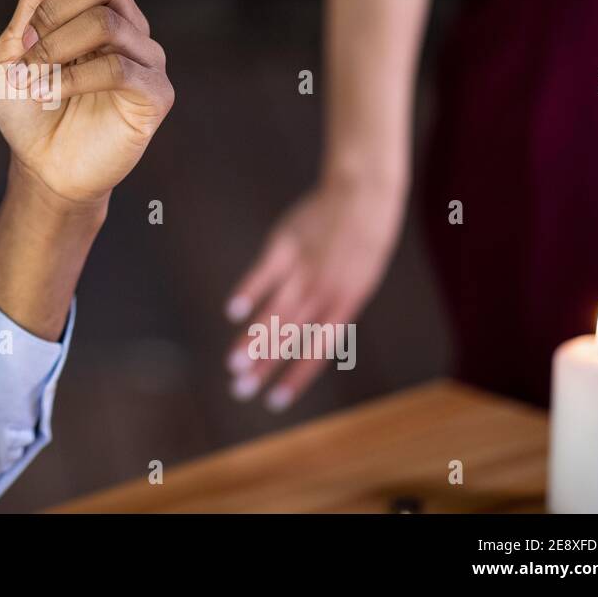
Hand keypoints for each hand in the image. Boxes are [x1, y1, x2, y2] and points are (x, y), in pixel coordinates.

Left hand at [0, 0, 173, 204]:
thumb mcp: (17, 48)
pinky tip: (52, 93)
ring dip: (56, 48)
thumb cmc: (31, 108)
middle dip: (53, 9)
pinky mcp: (155, 94)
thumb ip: (34, 0)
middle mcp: (132, 25)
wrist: (43, 167)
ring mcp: (148, 58)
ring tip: (32, 79)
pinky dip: (75, 76)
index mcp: (103, 6)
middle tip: (24, 48)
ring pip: (107, 21)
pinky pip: (118, 66)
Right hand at [223, 174, 405, 409]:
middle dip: (264, 366)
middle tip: (240, 391)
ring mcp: (304, 268)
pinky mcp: (286, 244)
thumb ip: (329, 305)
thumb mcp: (356, 279)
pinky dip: (249, 292)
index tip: (274, 403)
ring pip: (276, 311)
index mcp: (345, 303)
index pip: (317, 350)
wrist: (365, 194)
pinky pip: (265, 272)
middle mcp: (323, 291)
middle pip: (289, 337)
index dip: (296, 378)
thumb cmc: (361, 239)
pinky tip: (232, 311)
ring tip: (232, 365)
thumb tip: (301, 331)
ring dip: (253, 339)